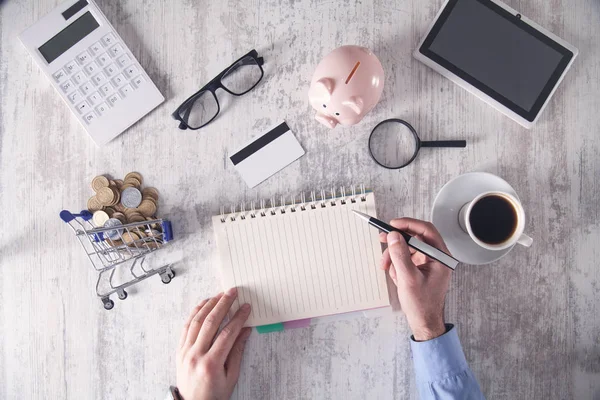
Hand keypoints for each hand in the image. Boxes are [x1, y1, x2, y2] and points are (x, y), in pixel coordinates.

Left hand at [176, 288, 251, 399]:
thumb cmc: (214, 395)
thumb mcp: (231, 377)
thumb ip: (237, 352)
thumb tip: (245, 330)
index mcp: (211, 364)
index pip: (227, 334)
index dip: (238, 318)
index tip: (246, 307)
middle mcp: (196, 355)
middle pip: (210, 322)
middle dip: (223, 304)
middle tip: (233, 292)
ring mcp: (185, 352)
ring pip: (196, 321)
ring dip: (209, 305)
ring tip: (219, 295)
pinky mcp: (179, 350)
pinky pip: (186, 327)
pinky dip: (195, 313)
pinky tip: (203, 305)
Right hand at [379, 218, 451, 340]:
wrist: (424, 322)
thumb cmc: (422, 304)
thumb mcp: (408, 278)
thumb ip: (400, 255)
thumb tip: (393, 236)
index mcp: (440, 256)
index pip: (426, 230)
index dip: (408, 224)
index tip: (392, 225)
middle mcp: (436, 256)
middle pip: (414, 238)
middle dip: (397, 241)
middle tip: (382, 238)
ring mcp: (428, 262)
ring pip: (407, 248)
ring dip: (394, 255)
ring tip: (386, 266)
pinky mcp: (420, 268)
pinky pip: (405, 258)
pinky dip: (396, 264)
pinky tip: (395, 275)